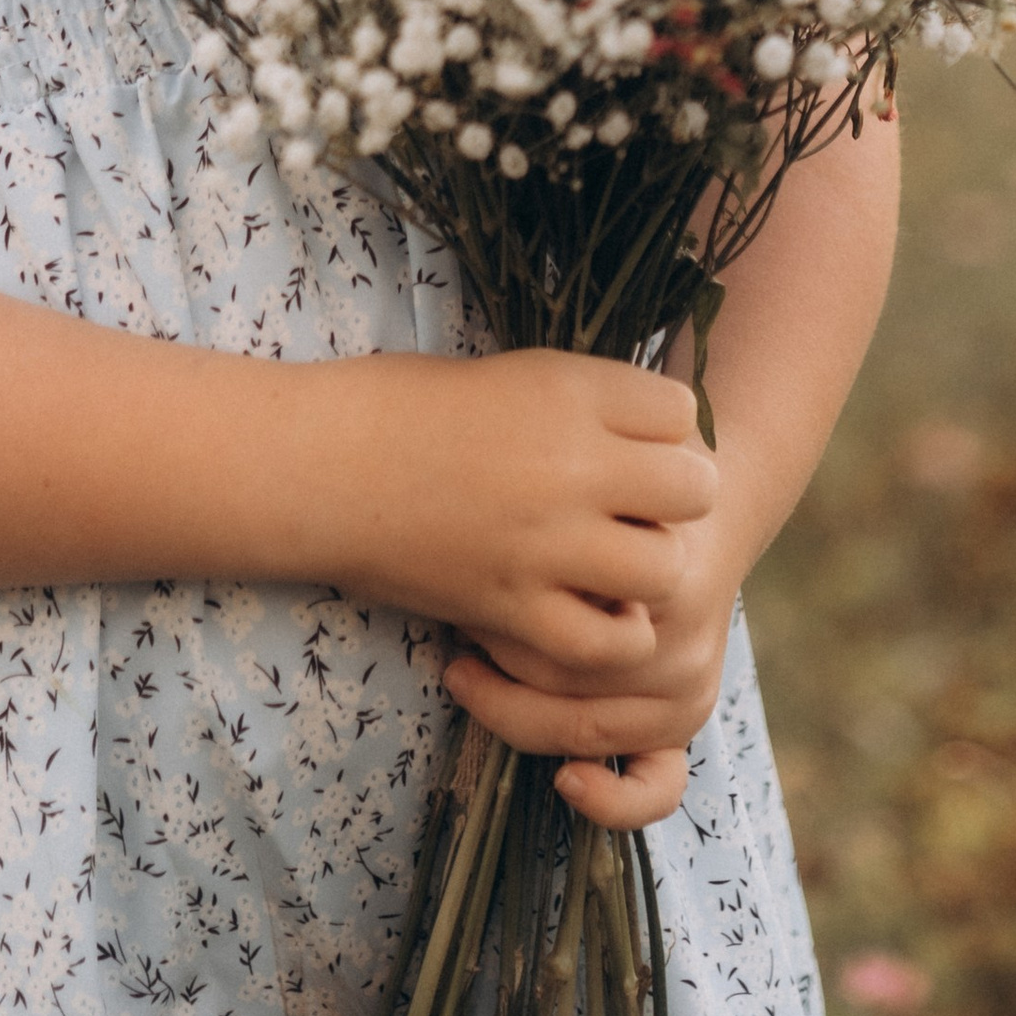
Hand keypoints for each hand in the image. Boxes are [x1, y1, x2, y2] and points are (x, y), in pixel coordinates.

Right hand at [318, 348, 717, 686]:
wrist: (320, 465)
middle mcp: (573, 463)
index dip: (670, 431)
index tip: (641, 444)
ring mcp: (546, 540)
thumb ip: (588, 402)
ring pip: (665, 569)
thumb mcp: (512, 374)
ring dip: (650, 569)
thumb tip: (654, 430)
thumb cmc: (405, 405)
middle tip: (639, 508)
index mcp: (569, 390)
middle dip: (676, 500)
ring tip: (616, 564)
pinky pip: (607, 641)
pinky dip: (609, 634)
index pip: (683, 410)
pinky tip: (586, 612)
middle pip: (695, 488)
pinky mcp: (514, 605)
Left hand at [442, 501, 741, 832]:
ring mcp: (689, 693)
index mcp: (664, 587)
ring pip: (581, 729)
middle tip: (456, 625)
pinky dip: (613, 800)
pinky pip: (657, 786)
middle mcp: (681, 649)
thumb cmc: (635, 496)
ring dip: (513, 708)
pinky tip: (567, 780)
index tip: (461, 586)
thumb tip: (476, 571)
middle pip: (559, 680)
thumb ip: (568, 529)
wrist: (705, 509)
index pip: (555, 625)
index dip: (493, 613)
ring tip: (470, 673)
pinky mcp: (689, 721)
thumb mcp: (609, 494)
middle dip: (494, 654)